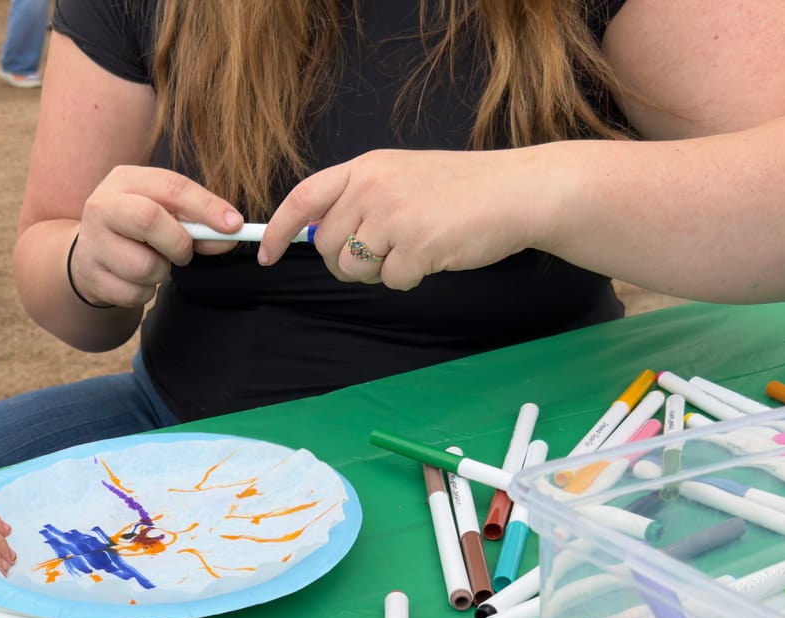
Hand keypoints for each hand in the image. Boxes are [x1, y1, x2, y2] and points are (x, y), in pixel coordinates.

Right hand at [68, 166, 246, 308]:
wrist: (90, 255)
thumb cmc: (137, 230)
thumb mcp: (167, 216)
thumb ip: (199, 224)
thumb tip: (230, 234)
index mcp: (125, 180)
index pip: (171, 186)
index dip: (206, 206)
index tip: (234, 225)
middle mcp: (102, 205)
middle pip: (149, 220)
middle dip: (178, 243)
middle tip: (185, 254)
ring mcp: (92, 242)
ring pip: (143, 266)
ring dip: (161, 272)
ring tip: (153, 264)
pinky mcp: (90, 276)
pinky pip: (133, 293)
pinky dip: (145, 292)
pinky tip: (135, 280)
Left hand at [256, 148, 556, 288]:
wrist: (516, 191)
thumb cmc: (462, 189)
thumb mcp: (402, 176)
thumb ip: (359, 199)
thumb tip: (318, 237)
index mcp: (365, 168)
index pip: (303, 198)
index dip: (280, 230)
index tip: (268, 255)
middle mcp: (372, 187)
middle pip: (327, 246)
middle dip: (347, 262)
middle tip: (382, 254)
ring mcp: (393, 216)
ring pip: (356, 267)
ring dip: (381, 271)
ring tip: (415, 247)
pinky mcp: (416, 245)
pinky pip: (391, 281)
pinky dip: (411, 278)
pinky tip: (435, 254)